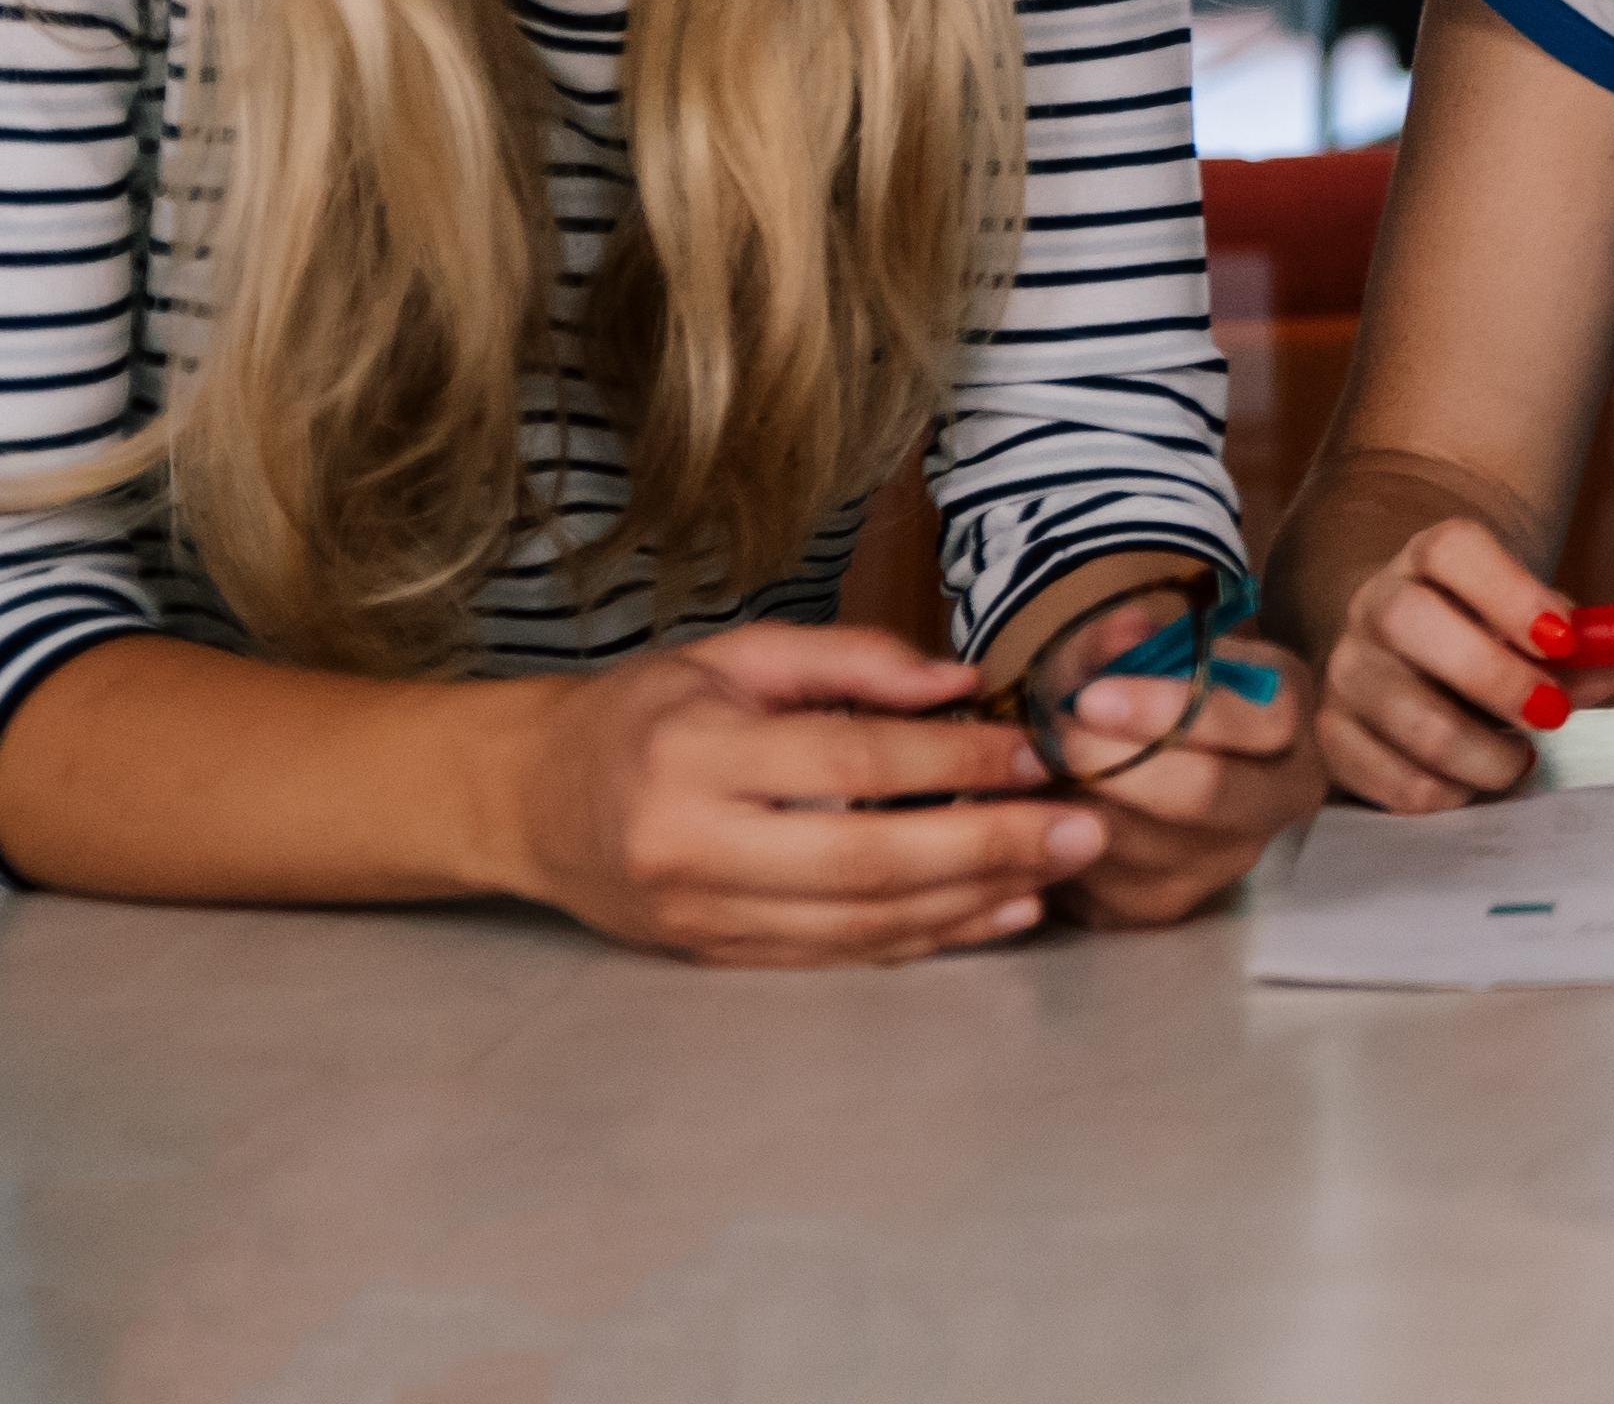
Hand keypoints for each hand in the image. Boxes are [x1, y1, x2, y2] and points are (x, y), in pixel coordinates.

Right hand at [494, 622, 1101, 966]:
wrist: (530, 802)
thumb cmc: (645, 714)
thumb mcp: (734, 655)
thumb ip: (851, 659)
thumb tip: (964, 683)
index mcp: (693, 756)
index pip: (846, 762)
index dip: (951, 762)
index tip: (1036, 753)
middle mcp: (691, 847)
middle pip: (861, 860)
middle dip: (986, 847)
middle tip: (1083, 828)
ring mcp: (699, 916)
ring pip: (855, 925)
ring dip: (968, 903)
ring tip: (1058, 873)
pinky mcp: (711, 957)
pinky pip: (832, 958)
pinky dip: (922, 940)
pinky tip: (994, 915)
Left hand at [1008, 604, 1325, 928]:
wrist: (1165, 761)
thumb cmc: (1160, 695)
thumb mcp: (1156, 652)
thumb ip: (1128, 639)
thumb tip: (1120, 635)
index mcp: (1291, 720)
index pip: (1257, 721)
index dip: (1173, 709)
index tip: (1094, 696)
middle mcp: (1279, 798)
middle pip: (1206, 791)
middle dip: (1120, 763)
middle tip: (1055, 737)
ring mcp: (1227, 860)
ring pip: (1146, 841)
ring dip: (1079, 802)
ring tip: (1032, 768)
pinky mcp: (1168, 904)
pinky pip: (1105, 881)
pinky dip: (1062, 842)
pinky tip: (1037, 808)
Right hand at [1317, 510, 1600, 815]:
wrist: (1407, 659)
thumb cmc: (1487, 639)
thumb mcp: (1538, 628)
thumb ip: (1583, 646)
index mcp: (1429, 559)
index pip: (1452, 550)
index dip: (1510, 592)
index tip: (1564, 639)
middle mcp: (1375, 605)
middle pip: (1412, 621)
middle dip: (1494, 677)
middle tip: (1552, 713)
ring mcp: (1345, 672)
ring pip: (1405, 713)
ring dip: (1480, 751)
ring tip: (1520, 761)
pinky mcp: (1331, 736)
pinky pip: (1384, 777)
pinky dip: (1442, 790)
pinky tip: (1472, 783)